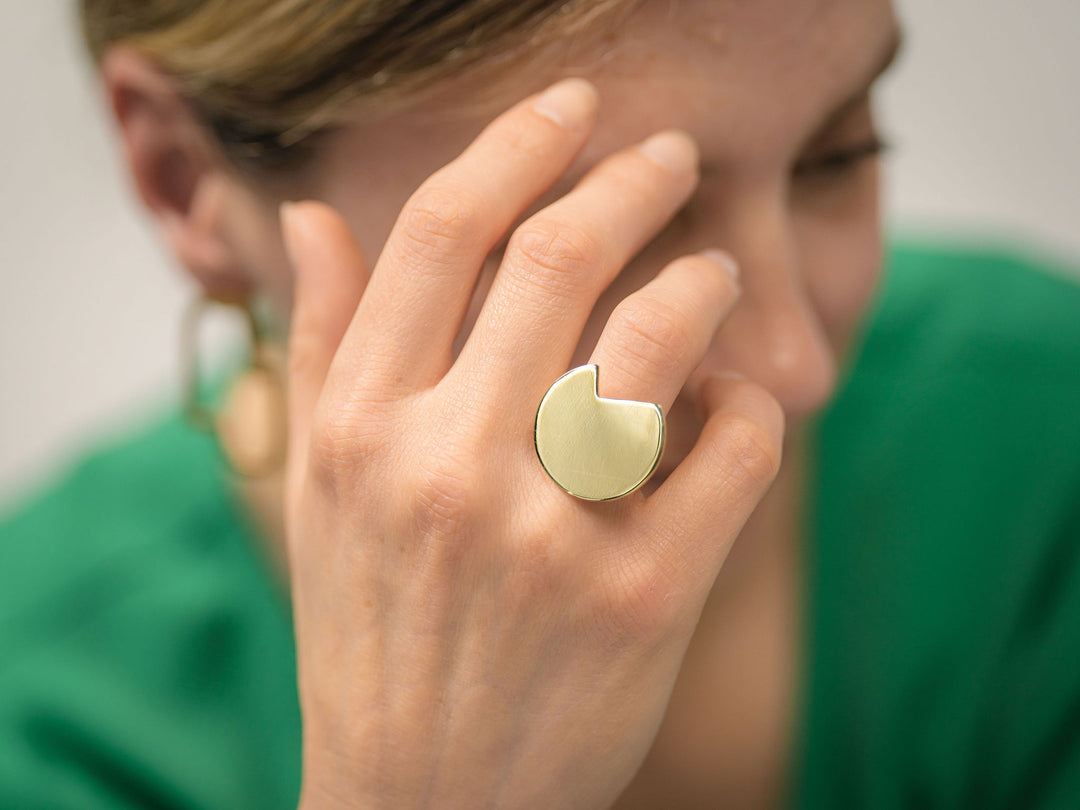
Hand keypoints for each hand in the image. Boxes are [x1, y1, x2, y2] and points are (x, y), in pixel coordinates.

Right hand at [281, 77, 784, 809]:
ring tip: (717, 271)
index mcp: (360, 430)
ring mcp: (549, 541)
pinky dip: (752, 408)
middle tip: (669, 153)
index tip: (567, 109)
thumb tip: (310, 215)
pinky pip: (731, 455)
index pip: (440, 233)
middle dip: (633, 178)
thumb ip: (320, 344)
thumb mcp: (315, 488)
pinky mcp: (644, 605)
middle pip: (560, 258)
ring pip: (657, 343)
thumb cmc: (367, 631)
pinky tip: (734, 406)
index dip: (515, 144)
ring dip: (703, 282)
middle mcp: (446, 471)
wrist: (420, 803)